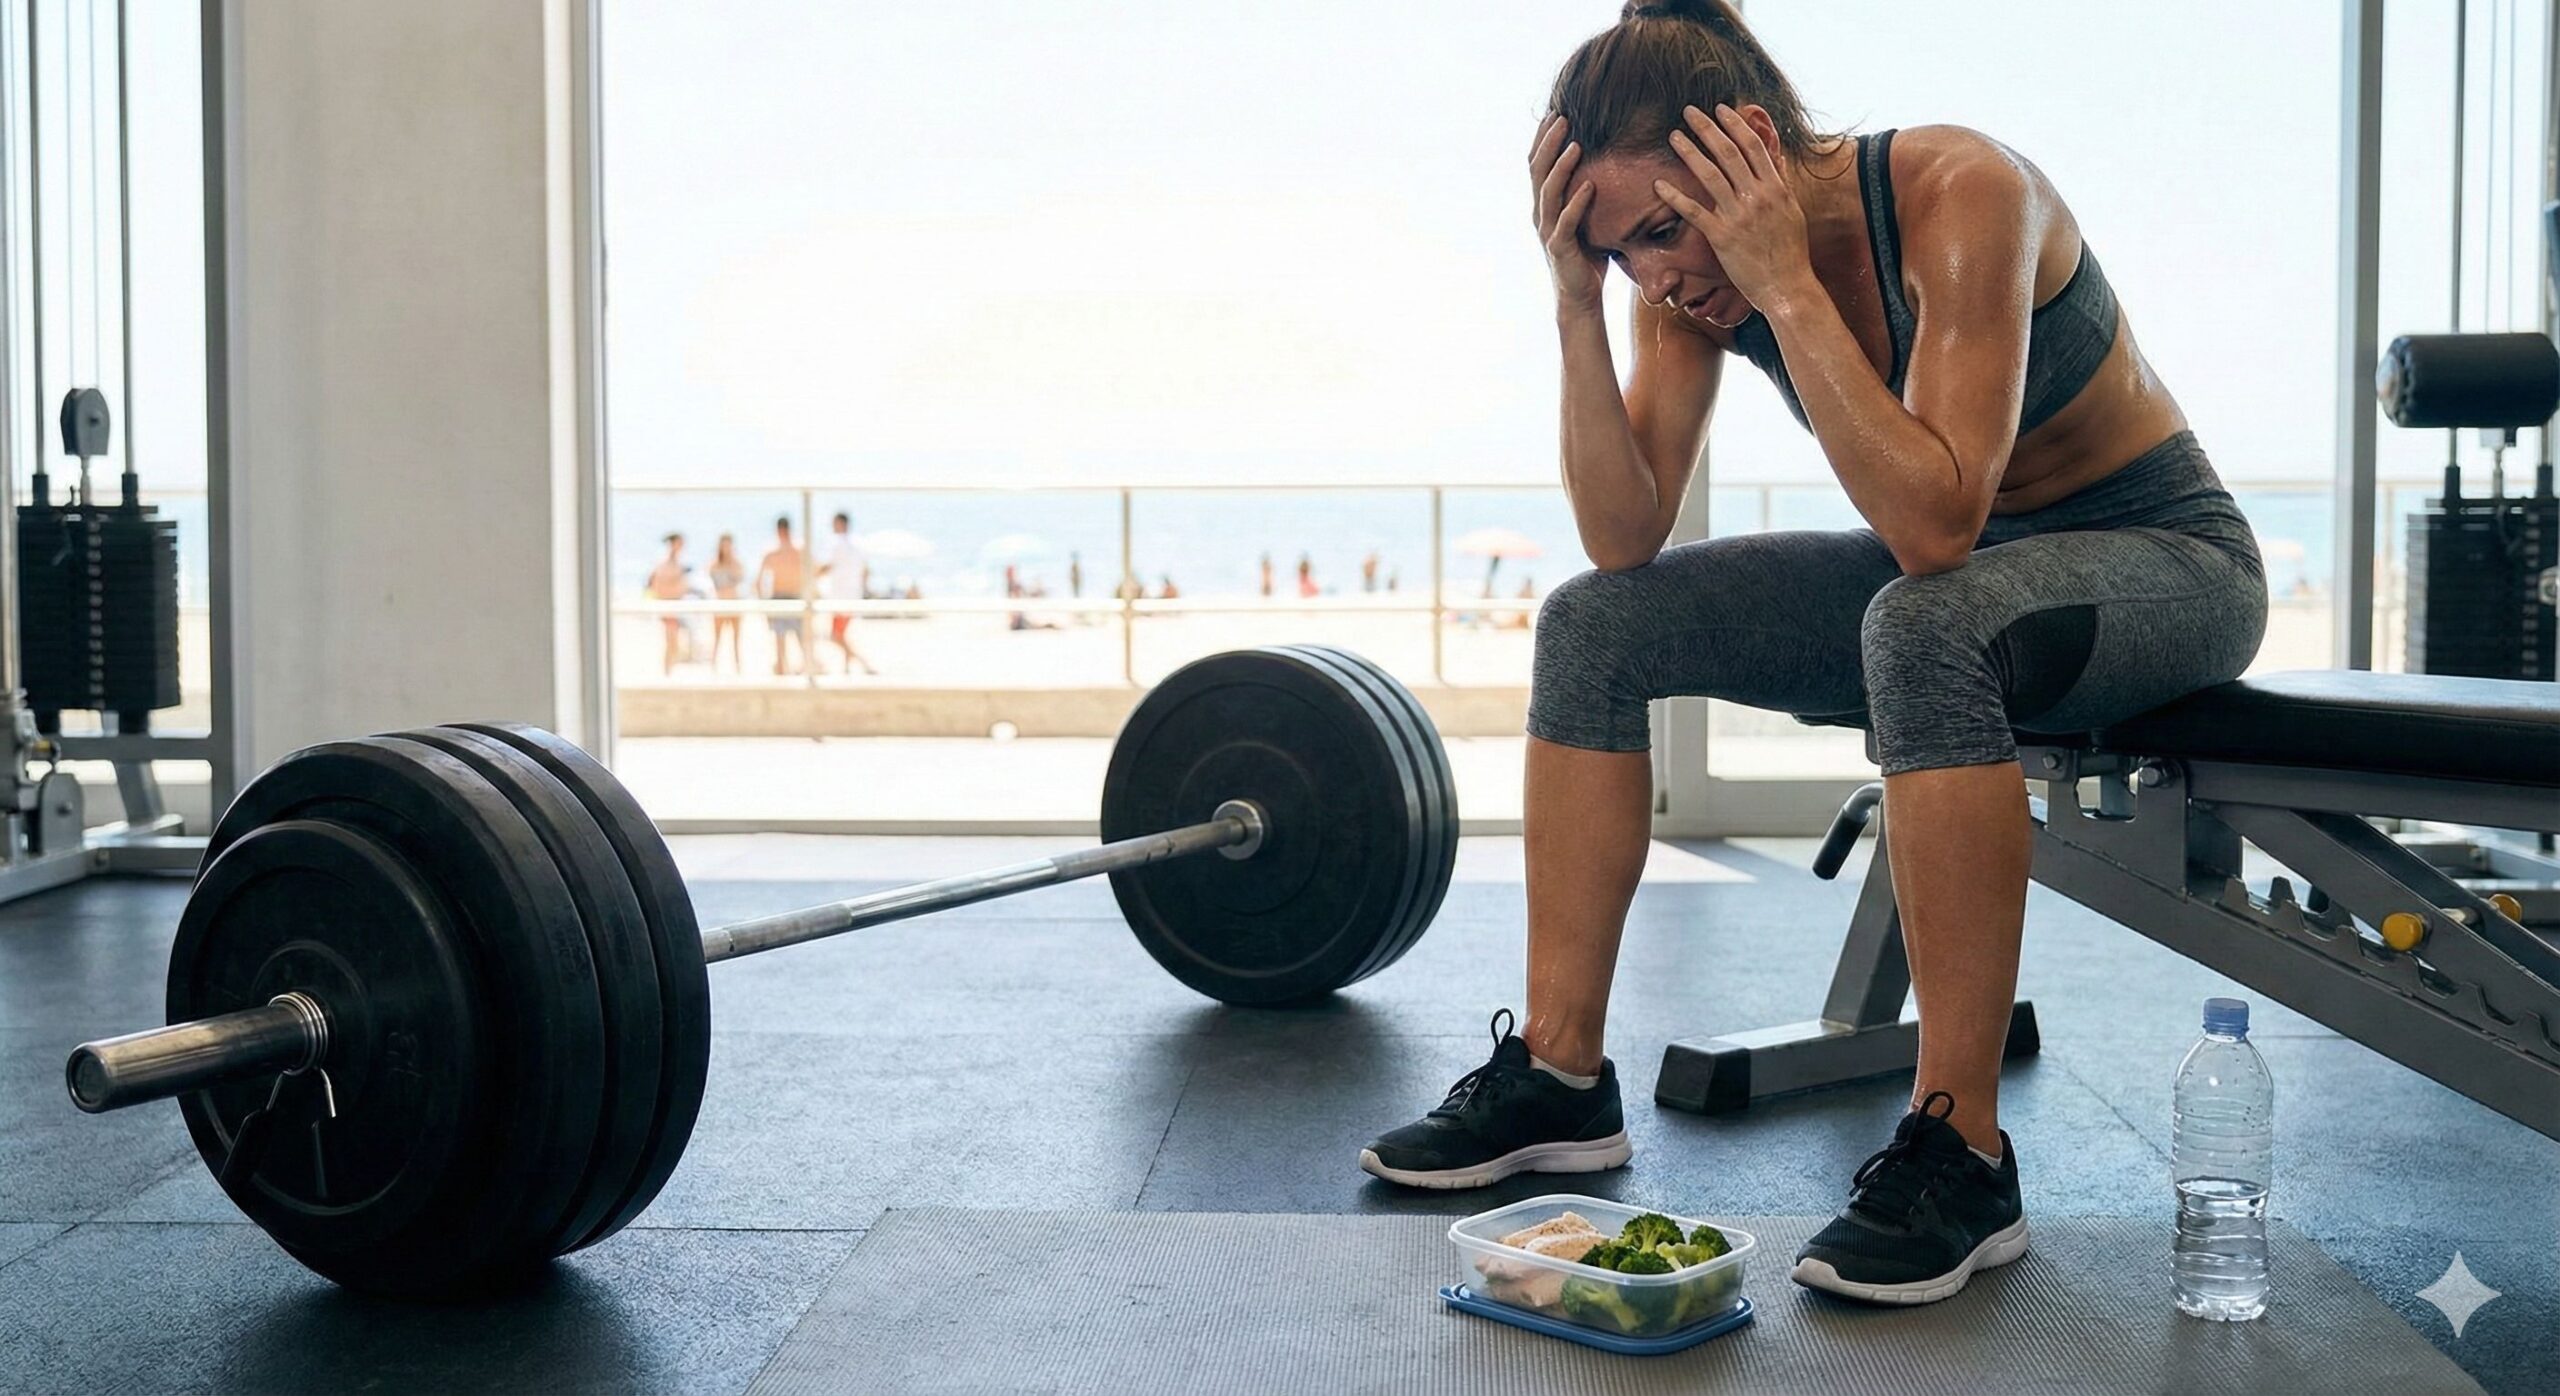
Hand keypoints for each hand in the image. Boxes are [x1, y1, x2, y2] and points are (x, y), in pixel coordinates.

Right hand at [1529, 114, 1607, 313]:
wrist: (1580, 299)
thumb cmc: (1587, 259)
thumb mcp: (1587, 220)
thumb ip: (1588, 196)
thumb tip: (1610, 167)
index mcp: (1545, 206)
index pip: (1538, 164)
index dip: (1543, 138)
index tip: (1556, 112)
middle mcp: (1541, 215)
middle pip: (1538, 170)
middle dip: (1549, 141)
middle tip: (1562, 116)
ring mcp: (1548, 231)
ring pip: (1549, 191)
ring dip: (1562, 166)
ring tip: (1575, 143)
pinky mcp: (1560, 248)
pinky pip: (1567, 222)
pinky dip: (1578, 202)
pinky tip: (1590, 185)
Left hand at [1656, 105, 1812, 310]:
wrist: (1787, 286)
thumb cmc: (1790, 251)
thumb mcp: (1792, 211)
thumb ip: (1781, 182)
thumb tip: (1776, 158)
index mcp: (1776, 187)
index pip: (1754, 146)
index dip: (1735, 124)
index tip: (1721, 109)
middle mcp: (1758, 197)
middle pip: (1729, 153)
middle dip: (1708, 128)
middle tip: (1690, 111)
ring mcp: (1739, 216)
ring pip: (1710, 175)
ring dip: (1690, 152)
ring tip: (1674, 136)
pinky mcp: (1722, 237)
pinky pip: (1694, 211)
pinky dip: (1675, 196)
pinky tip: (1659, 184)